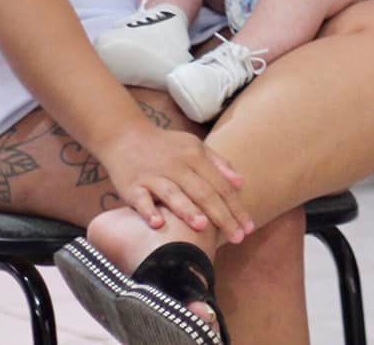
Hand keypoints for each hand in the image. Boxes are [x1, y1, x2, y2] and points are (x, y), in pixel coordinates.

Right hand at [97, 124, 250, 243]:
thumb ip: (218, 164)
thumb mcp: (195, 147)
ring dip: (187, 210)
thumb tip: (240, 183)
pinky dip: (149, 211)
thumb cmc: (166, 147)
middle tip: (237, 237)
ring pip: (173, 194)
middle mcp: (177, 166)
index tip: (248, 228)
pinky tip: (158, 224)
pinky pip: (141, 200)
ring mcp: (153, 176)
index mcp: (195, 157)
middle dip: (222, 216)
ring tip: (202, 227)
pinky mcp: (131, 186)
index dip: (236, 207)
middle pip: (203, 192)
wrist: (125, 135)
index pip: (221, 185)